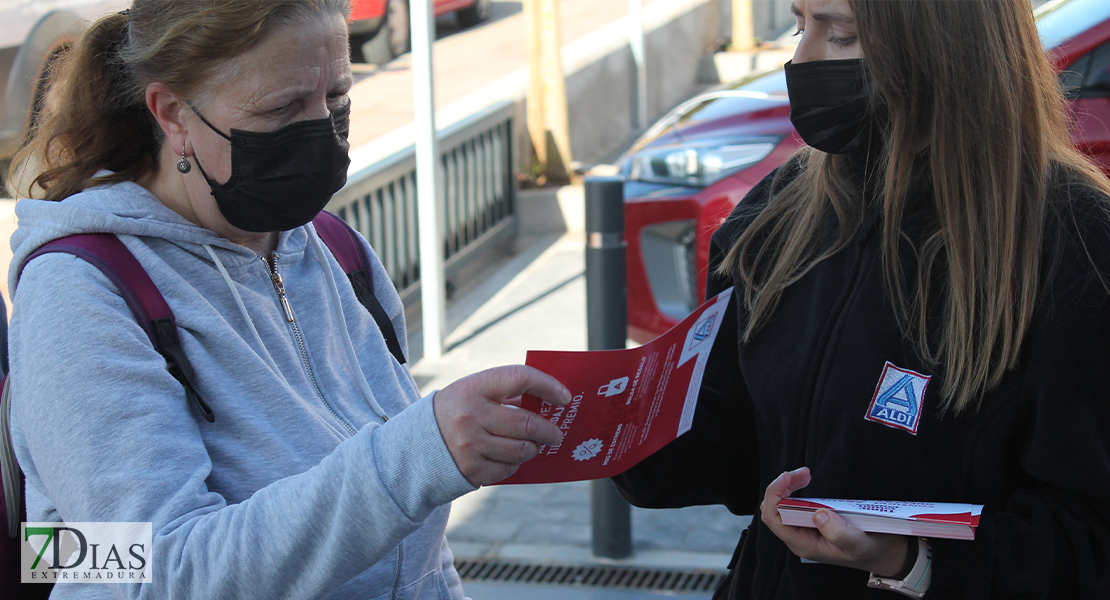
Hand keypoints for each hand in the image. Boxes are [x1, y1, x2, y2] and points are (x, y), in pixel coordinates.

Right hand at [433, 365, 571, 486]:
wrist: (414, 445)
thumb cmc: (455, 413)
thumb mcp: (471, 393)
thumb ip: (504, 395)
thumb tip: (548, 404)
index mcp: (473, 388)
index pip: (520, 378)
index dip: (547, 385)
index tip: (564, 397)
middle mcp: (471, 416)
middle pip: (528, 423)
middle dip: (549, 430)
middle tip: (556, 433)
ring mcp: (470, 445)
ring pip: (523, 450)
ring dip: (533, 448)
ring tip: (533, 445)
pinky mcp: (471, 470)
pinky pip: (509, 469)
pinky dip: (515, 464)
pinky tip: (510, 458)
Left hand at [760, 466, 909, 576]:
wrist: (884, 554)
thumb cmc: (872, 551)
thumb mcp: (860, 545)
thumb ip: (840, 534)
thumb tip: (818, 514)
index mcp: (804, 544)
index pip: (773, 519)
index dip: (774, 495)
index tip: (788, 477)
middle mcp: (799, 537)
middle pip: (774, 508)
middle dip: (782, 486)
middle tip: (804, 472)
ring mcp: (804, 529)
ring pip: (782, 504)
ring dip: (789, 485)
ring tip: (806, 473)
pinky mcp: (811, 522)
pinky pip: (793, 503)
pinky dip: (796, 489)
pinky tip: (806, 480)